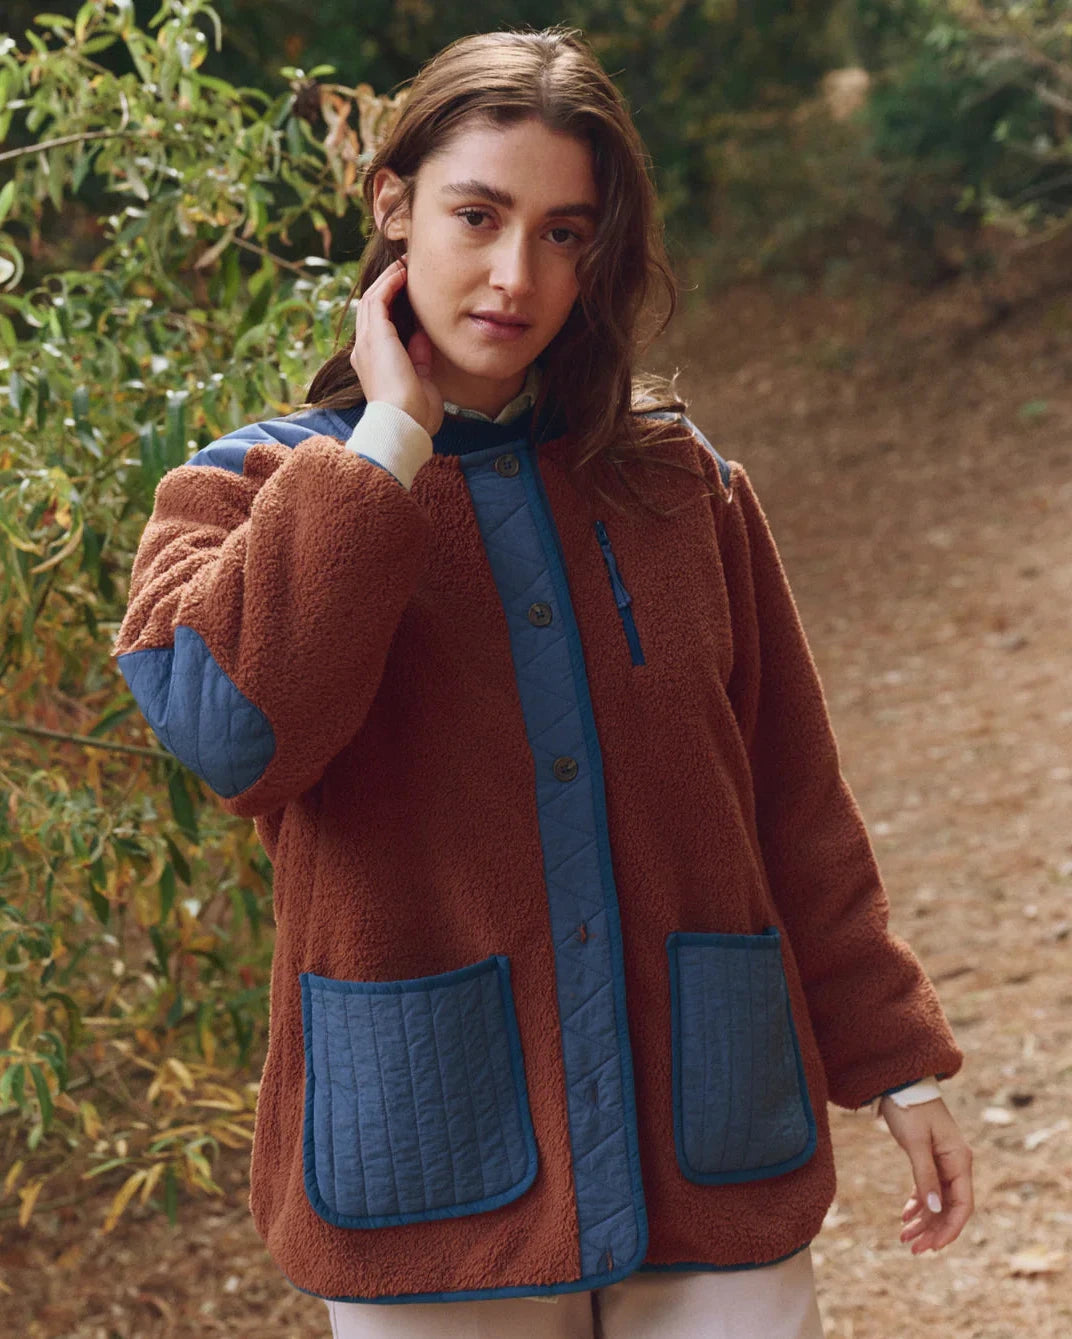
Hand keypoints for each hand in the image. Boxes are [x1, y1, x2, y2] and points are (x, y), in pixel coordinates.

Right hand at [349, 258, 443, 436]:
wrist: (404, 423)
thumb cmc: (415, 413)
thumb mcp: (421, 379)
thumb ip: (419, 357)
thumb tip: (423, 335)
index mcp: (373, 364)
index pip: (379, 328)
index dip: (392, 308)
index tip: (409, 293)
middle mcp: (364, 351)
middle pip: (372, 309)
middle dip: (387, 287)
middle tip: (405, 270)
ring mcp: (366, 342)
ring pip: (372, 300)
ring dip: (388, 280)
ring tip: (404, 266)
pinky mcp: (374, 335)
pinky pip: (378, 299)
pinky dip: (390, 284)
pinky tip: (403, 273)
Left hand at [879, 1095, 973, 1253]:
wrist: (900, 1082)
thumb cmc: (909, 1108)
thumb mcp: (915, 1143)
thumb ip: (924, 1176)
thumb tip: (933, 1210)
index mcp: (959, 1160)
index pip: (962, 1205)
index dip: (950, 1229)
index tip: (933, 1247)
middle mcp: (956, 1163)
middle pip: (950, 1207)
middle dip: (933, 1230)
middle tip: (912, 1247)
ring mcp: (944, 1162)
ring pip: (938, 1201)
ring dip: (923, 1220)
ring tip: (903, 1236)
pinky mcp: (930, 1158)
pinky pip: (929, 1189)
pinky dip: (918, 1203)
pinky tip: (905, 1216)